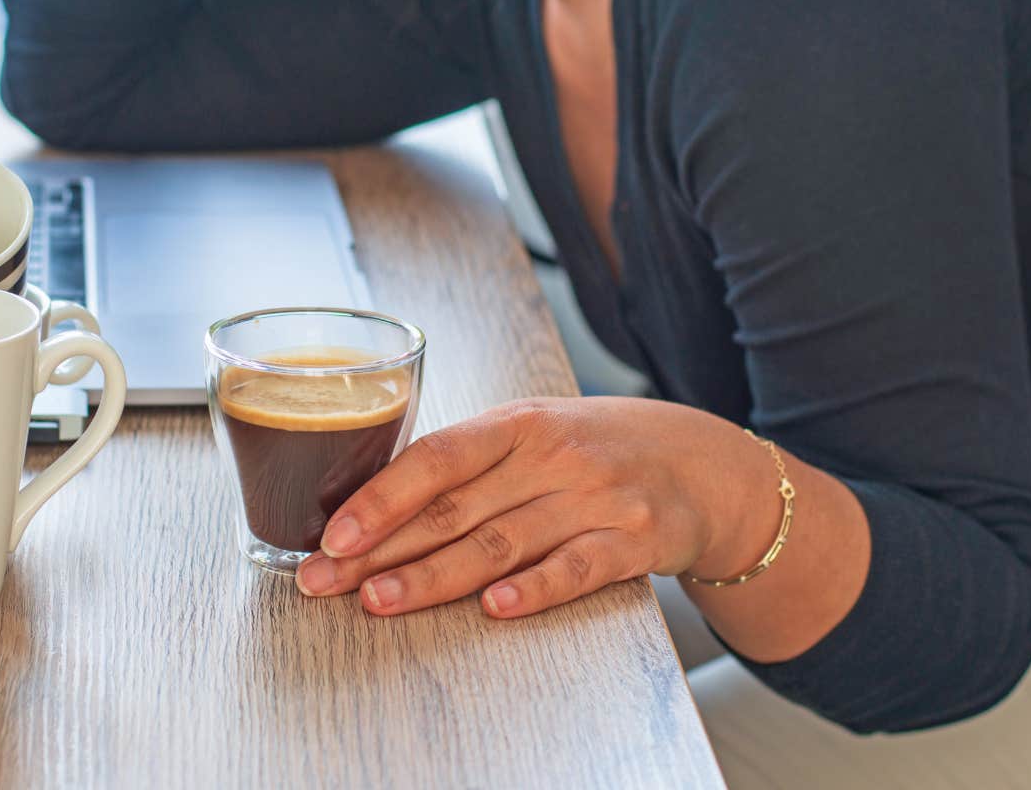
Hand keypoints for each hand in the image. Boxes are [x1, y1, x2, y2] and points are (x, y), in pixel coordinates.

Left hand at [294, 396, 778, 617]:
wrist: (704, 464)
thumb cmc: (595, 448)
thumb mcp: (533, 431)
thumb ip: (468, 461)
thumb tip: (370, 502)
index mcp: (518, 422)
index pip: (436, 457)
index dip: (380, 496)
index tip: (332, 533)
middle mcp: (554, 456)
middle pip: (455, 508)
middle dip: (382, 549)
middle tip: (326, 581)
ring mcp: (596, 498)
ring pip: (501, 543)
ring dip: (434, 576)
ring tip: (379, 601)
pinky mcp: (634, 541)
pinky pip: (577, 568)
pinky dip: (535, 589)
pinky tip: (494, 608)